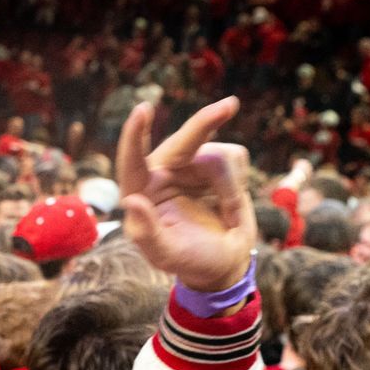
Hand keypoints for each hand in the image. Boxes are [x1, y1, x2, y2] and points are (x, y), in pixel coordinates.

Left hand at [117, 97, 255, 292]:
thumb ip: (146, 232)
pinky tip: (230, 206)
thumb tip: (131, 201)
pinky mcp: (216, 162)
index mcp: (140, 194)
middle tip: (229, 106)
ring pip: (218, 155)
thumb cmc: (189, 260)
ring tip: (227, 216)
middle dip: (204, 124)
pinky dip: (239, 186)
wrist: (223, 262)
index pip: (132, 162)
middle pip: (182, 142)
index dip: (135, 136)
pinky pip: (236, 158)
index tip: (143, 110)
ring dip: (230, 189)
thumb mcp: (166, 254)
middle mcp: (161, 174)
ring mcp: (190, 165)